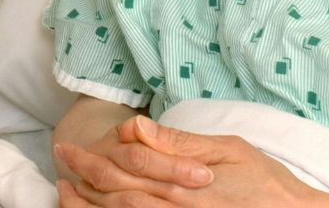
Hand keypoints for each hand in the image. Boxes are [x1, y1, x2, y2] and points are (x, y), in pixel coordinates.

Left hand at [56, 116, 326, 207]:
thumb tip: (137, 128)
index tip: (69, 150)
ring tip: (66, 193)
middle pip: (116, 198)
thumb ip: (180, 143)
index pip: (125, 171)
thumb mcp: (228, 150)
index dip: (92, 161)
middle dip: (83, 181)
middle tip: (60, 165)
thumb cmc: (267, 183)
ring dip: (90, 207)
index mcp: (184, 184)